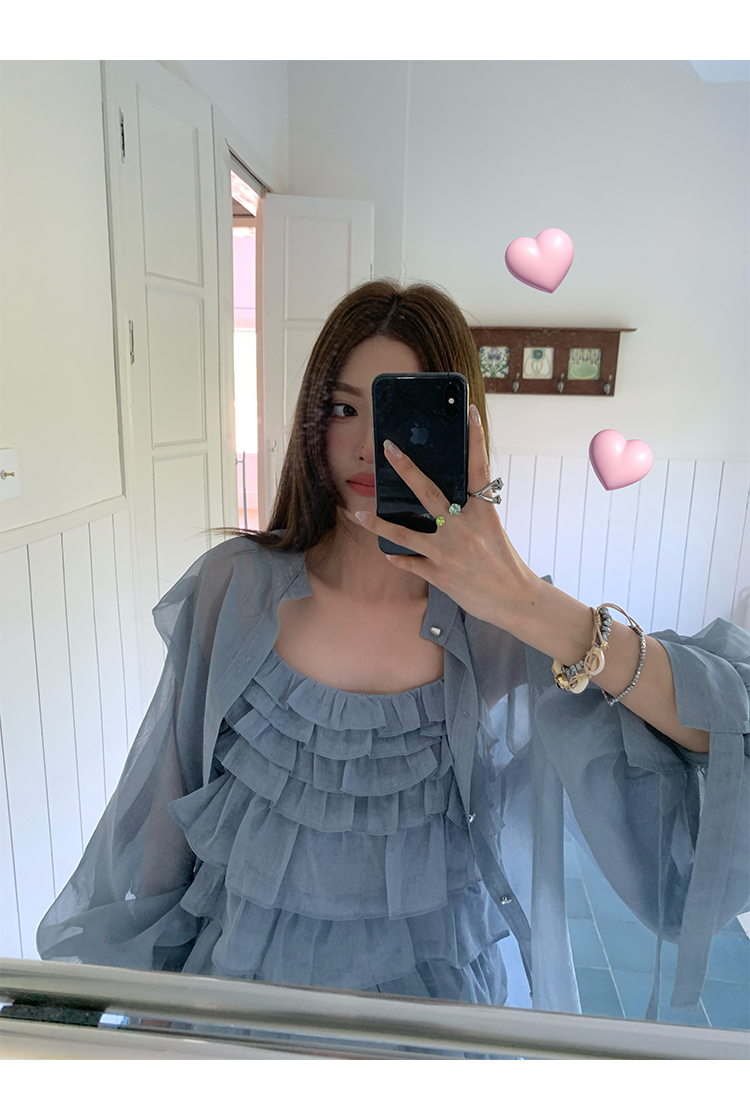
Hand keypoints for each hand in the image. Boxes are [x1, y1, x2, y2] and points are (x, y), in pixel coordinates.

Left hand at [346, 404, 541, 632]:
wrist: (515, 600)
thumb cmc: (506, 563)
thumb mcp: (492, 530)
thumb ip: (471, 514)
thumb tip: (449, 500)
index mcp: (482, 513)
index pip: (479, 469)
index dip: (475, 440)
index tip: (470, 413)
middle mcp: (463, 528)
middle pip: (429, 492)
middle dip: (406, 468)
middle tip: (388, 448)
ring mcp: (448, 552)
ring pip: (404, 533)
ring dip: (377, 523)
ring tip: (356, 512)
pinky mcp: (440, 574)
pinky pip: (410, 563)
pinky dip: (398, 558)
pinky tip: (387, 554)